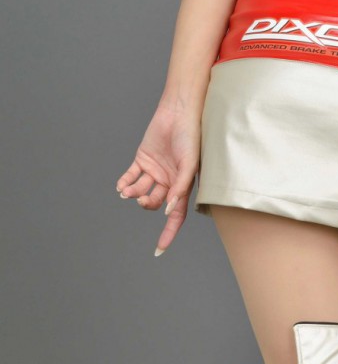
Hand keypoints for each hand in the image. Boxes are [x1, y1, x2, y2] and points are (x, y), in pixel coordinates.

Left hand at [116, 104, 200, 254]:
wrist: (179, 112)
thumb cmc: (191, 138)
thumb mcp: (189, 165)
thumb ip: (180, 188)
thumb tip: (168, 210)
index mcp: (182, 187)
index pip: (175, 217)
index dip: (168, 234)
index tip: (158, 250)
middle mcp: (168, 182)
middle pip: (155, 204)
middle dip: (147, 204)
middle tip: (143, 198)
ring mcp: (155, 172)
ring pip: (141, 191)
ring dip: (133, 194)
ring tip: (128, 191)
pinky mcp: (142, 160)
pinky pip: (131, 176)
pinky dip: (125, 183)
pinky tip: (120, 187)